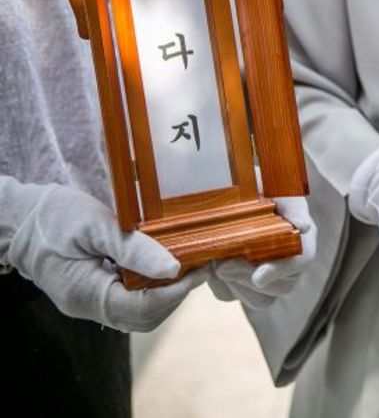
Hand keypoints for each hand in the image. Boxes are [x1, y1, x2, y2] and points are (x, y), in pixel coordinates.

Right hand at [0, 179, 203, 331]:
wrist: (21, 219)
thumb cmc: (54, 217)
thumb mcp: (96, 225)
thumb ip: (134, 249)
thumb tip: (174, 268)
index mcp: (85, 295)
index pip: (142, 309)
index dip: (177, 292)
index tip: (200, 267)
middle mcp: (89, 307)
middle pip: (145, 317)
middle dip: (176, 294)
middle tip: (199, 263)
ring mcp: (91, 303)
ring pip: (140, 313)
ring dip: (167, 292)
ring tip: (187, 262)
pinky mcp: (95, 293)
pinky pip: (130, 300)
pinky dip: (152, 287)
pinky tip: (164, 263)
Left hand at [207, 196, 317, 308]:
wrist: (236, 189)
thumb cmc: (262, 186)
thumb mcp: (279, 188)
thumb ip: (293, 206)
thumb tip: (304, 226)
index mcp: (302, 237)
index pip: (302, 260)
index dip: (281, 271)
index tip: (258, 276)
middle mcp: (290, 262)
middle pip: (282, 287)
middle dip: (249, 279)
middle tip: (222, 265)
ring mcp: (268, 277)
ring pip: (260, 300)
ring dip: (235, 285)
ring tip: (215, 264)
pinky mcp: (242, 284)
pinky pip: (232, 296)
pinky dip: (219, 286)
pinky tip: (209, 267)